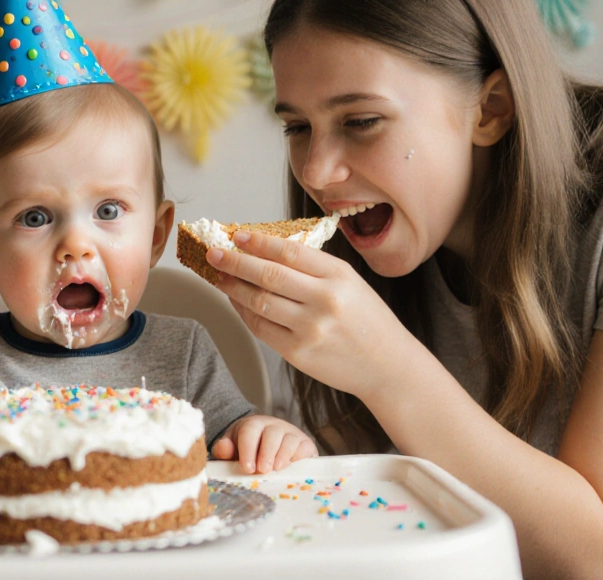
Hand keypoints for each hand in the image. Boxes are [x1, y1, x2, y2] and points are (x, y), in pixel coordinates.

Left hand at [206, 230, 411, 399]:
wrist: (387, 366)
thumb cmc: (368, 321)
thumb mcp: (351, 283)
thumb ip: (314, 268)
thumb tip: (266, 250)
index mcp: (339, 276)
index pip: (290, 253)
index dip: (258, 242)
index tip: (237, 235)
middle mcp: (325, 301)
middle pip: (268, 275)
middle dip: (235, 262)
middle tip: (214, 253)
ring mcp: (310, 329)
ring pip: (259, 302)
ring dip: (233, 287)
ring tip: (219, 276)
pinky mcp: (298, 353)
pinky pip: (261, 328)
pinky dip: (244, 312)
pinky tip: (236, 301)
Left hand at [212, 415, 317, 473]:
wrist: (269, 447)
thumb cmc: (249, 451)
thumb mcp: (233, 449)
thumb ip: (225, 450)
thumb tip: (222, 447)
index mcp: (254, 425)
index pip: (250, 431)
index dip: (248, 449)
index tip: (247, 468)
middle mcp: (274, 426)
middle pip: (271, 434)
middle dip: (266, 453)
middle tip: (262, 470)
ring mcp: (291, 433)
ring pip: (289, 439)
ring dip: (282, 455)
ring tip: (276, 469)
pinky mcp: (304, 443)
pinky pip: (304, 447)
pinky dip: (299, 457)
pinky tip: (291, 467)